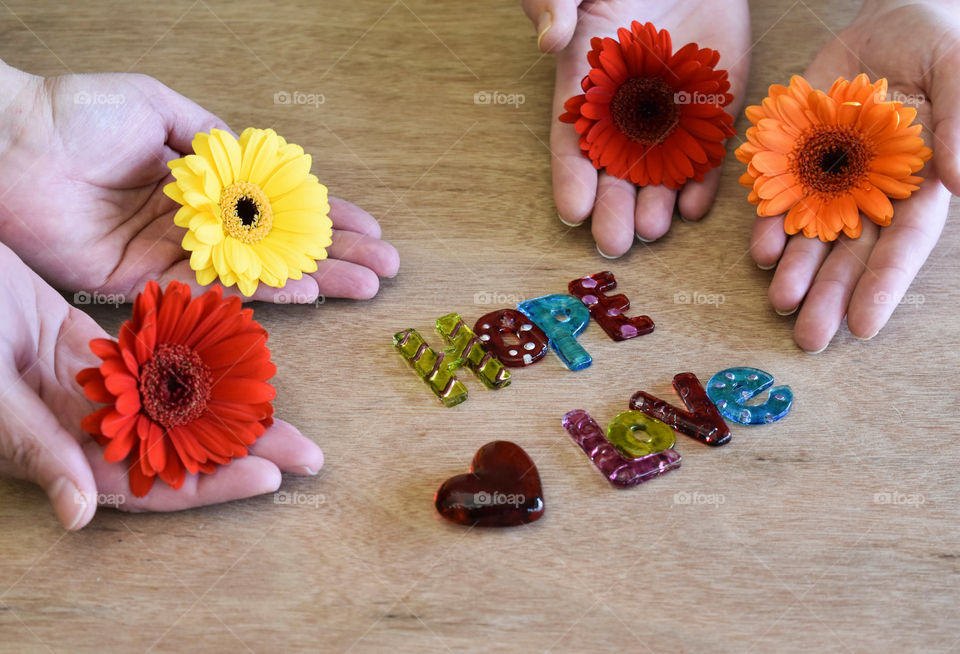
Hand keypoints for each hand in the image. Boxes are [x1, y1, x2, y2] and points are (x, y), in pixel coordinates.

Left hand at [0, 62, 398, 302]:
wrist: (5, 145)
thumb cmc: (74, 113)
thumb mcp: (157, 105)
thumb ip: (211, 136)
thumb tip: (259, 161)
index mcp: (198, 179)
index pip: (274, 202)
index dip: (324, 213)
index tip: (367, 224)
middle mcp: (193, 221)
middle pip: (277, 245)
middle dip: (334, 253)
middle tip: (383, 267)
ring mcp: (174, 252)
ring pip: (258, 271)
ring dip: (314, 278)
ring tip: (363, 284)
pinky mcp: (145, 279)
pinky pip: (214, 287)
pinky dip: (262, 291)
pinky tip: (305, 292)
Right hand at [0, 243, 323, 528]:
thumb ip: (34, 448)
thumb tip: (81, 516)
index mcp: (57, 447)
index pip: (149, 483)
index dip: (211, 484)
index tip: (271, 476)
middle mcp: (84, 422)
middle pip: (177, 447)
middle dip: (243, 451)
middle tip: (311, 452)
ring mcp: (93, 382)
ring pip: (175, 403)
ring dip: (230, 407)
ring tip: (289, 407)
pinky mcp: (94, 343)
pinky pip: (157, 357)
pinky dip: (197, 359)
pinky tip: (243, 356)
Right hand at [521, 0, 750, 255]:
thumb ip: (555, 5)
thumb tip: (550, 40)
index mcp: (585, 92)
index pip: (572, 144)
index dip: (571, 178)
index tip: (573, 209)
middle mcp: (627, 116)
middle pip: (615, 173)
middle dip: (614, 210)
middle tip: (614, 242)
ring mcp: (672, 118)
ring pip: (661, 173)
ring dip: (657, 205)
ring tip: (653, 228)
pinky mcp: (715, 110)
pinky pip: (709, 153)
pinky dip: (703, 182)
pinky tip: (696, 207)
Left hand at [750, 0, 959, 351]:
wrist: (889, 21)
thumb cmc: (939, 44)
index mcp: (920, 185)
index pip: (903, 245)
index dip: (883, 285)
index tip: (864, 326)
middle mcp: (874, 192)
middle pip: (851, 253)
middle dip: (830, 295)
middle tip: (808, 338)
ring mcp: (833, 177)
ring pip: (812, 234)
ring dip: (795, 269)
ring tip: (779, 302)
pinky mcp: (798, 156)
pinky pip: (781, 196)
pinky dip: (769, 223)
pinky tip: (758, 250)